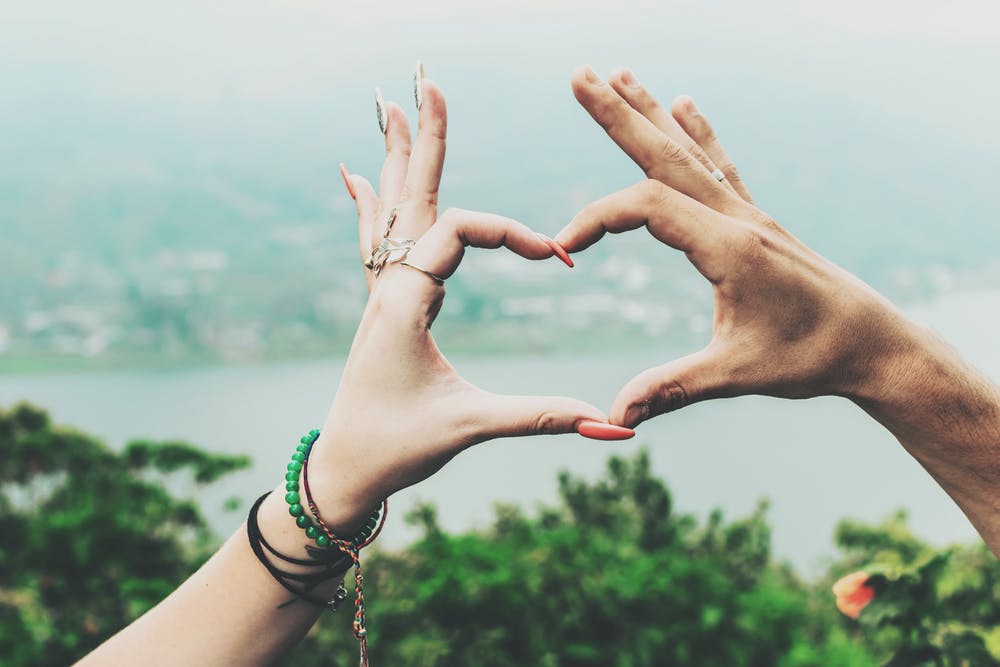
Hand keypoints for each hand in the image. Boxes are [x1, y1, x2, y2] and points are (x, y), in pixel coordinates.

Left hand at [315, 75, 626, 532]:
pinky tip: (355, 177)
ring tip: (391, 107)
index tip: (556, 257)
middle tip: (426, 81)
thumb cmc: (396, 447)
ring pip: (390, 211)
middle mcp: (386, 286)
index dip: (511, 233)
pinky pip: (377, 239)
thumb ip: (538, 418)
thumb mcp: (468, 428)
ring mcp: (380, 293)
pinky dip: (372, 201)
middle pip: (409, 196)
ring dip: (398, 158)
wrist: (341, 471)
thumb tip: (611, 426)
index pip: (458, 232)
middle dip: (425, 140)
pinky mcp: (384, 306)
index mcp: (403, 302)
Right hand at [557, 66, 922, 427]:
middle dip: (619, 115)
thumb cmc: (810, 357)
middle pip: (665, 155)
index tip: (562, 246)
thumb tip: (613, 417)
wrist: (873, 343)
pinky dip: (697, 133)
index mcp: (730, 248)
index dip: (598, 219)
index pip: (648, 207)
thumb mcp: (737, 374)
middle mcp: (738, 218)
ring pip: (690, 152)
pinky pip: (719, 165)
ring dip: (652, 112)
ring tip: (622, 73)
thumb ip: (672, 389)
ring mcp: (749, 214)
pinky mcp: (756, 221)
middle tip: (580, 76)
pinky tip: (686, 105)